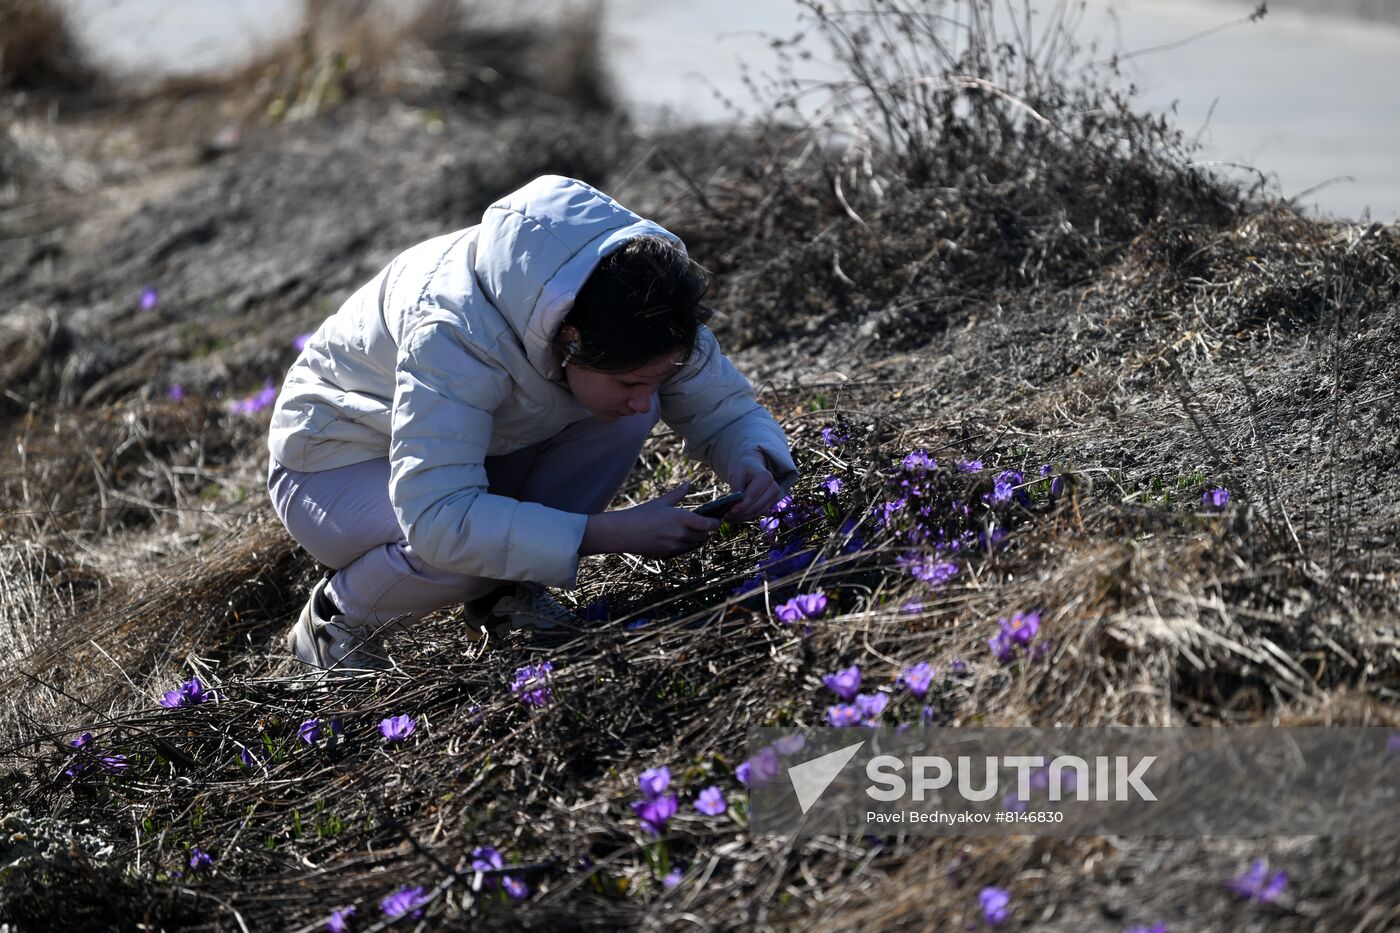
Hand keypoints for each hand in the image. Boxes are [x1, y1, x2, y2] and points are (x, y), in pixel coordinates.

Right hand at [580, 482, 719, 557]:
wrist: (622, 533)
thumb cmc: (640, 514)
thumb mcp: (660, 502)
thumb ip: (677, 494)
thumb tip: (688, 484)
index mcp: (681, 518)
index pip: (708, 524)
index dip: (715, 522)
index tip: (717, 519)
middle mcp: (680, 534)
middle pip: (704, 536)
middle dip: (706, 531)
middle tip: (707, 524)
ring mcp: (674, 546)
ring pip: (694, 544)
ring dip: (697, 538)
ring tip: (696, 531)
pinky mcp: (667, 554)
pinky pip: (683, 550)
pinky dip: (686, 545)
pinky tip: (681, 538)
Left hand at [723, 451, 781, 522]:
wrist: (752, 469)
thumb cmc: (743, 470)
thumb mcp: (736, 473)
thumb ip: (736, 487)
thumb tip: (735, 505)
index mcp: (766, 477)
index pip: (752, 496)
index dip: (741, 505)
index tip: (730, 511)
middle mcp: (774, 488)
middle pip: (756, 506)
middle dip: (741, 513)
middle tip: (726, 517)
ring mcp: (775, 497)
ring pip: (757, 512)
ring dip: (743, 517)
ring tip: (729, 517)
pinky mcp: (771, 504)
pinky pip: (758, 514)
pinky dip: (746, 517)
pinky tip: (736, 517)